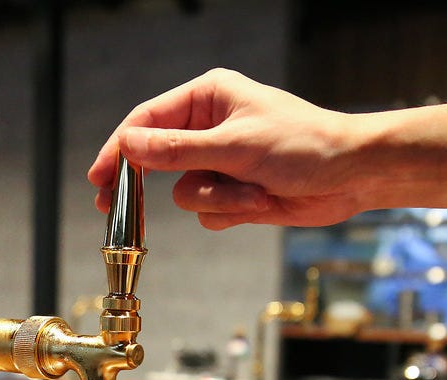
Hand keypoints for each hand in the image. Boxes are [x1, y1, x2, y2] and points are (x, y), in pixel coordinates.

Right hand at [87, 68, 361, 228]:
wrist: (350, 176)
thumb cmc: (303, 146)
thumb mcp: (234, 145)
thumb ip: (177, 150)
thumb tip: (129, 145)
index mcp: (208, 99)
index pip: (147, 122)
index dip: (118, 150)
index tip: (97, 177)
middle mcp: (209, 128)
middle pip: (157, 160)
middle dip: (150, 183)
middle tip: (111, 204)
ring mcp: (220, 163)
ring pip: (185, 194)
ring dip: (218, 199)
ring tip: (254, 192)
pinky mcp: (234, 191)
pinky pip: (208, 212)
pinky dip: (231, 212)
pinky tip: (261, 202)